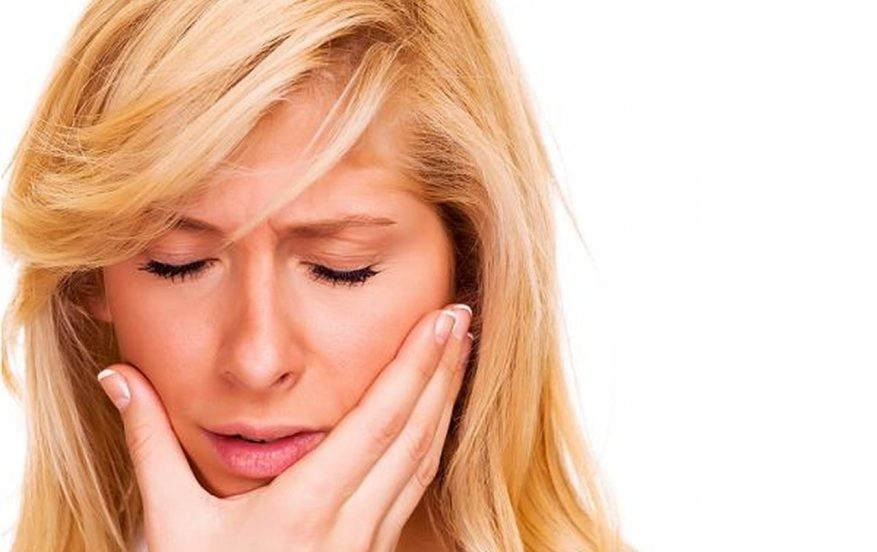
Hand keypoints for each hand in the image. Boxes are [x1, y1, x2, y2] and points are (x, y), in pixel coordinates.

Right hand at [96, 304, 473, 551]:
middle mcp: (349, 529)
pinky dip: (430, 444)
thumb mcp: (169, 522)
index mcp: (303, 511)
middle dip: (441, 373)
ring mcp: (367, 547)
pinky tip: (435, 415)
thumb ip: (149, 443)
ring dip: (444, 404)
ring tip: (458, 353)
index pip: (376, 425)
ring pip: (422, 465)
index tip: (437, 321)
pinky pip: (414, 491)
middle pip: (412, 438)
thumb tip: (116, 377)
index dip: (414, 369)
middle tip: (460, 316)